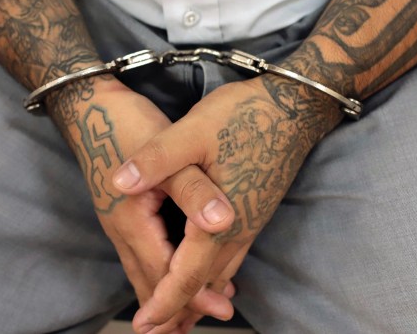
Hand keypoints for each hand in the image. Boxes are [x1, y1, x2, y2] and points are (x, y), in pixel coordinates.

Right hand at [47, 79, 237, 331]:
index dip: (194, 292)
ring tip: (188, 316)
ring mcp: (115, 223)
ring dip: (165, 294)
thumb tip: (221, 222)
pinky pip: (138, 255)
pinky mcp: (118, 214)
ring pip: (141, 271)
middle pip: (149, 280)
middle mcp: (120, 229)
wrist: (87, 105)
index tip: (221, 309)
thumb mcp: (170, 150)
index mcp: (133, 220)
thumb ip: (195, 189)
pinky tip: (168, 272)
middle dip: (178, 306)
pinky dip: (156, 274)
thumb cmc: (129, 124)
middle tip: (208, 322)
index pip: (166, 270)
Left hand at [112, 75, 342, 332]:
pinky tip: (210, 273)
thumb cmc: (246, 115)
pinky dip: (215, 275)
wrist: (297, 106)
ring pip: (222, 272)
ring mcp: (251, 221)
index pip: (188, 273)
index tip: (143, 324)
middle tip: (158, 333)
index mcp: (220, 217)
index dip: (164, 300)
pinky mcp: (255, 209)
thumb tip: (119, 184)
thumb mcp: (194, 130)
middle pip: (207, 282)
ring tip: (181, 315)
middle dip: (181, 309)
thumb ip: (157, 160)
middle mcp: (239, 228)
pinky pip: (232, 256)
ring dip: (200, 294)